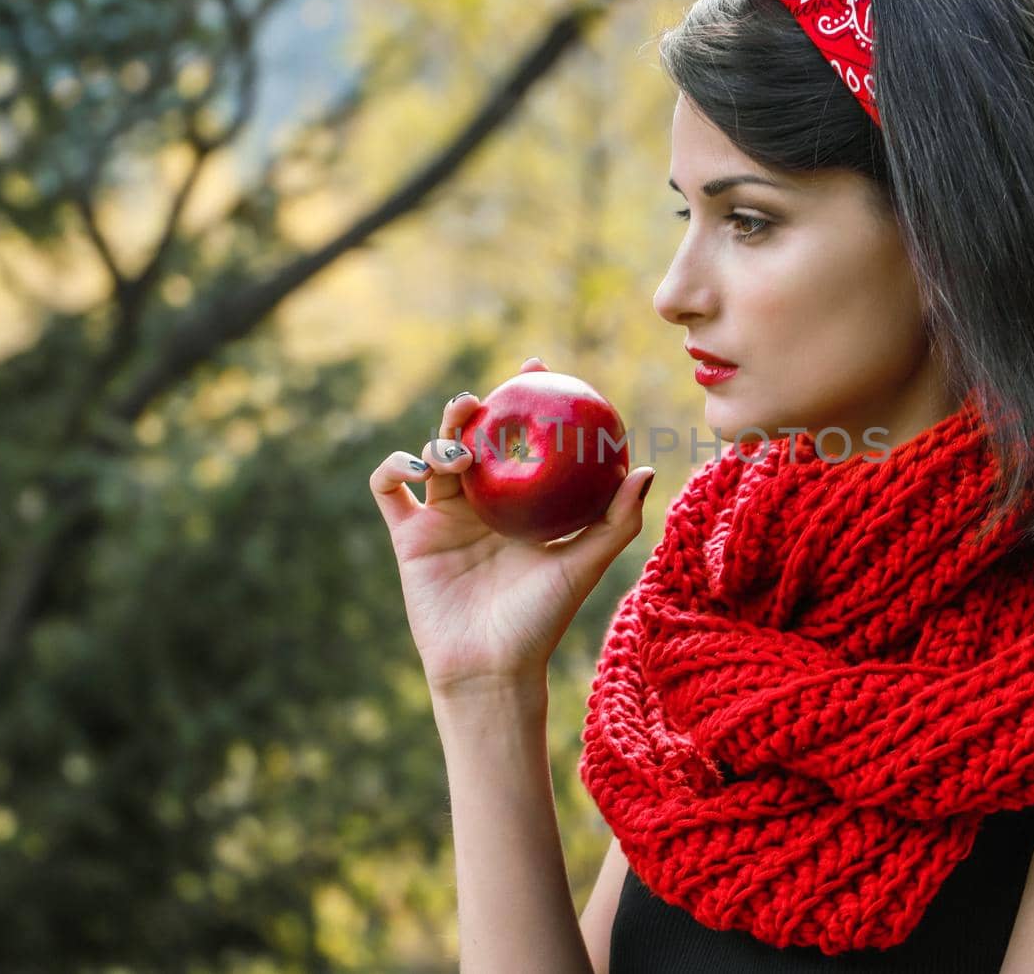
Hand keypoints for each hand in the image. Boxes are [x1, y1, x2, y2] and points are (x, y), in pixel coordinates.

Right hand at [370, 357, 655, 697]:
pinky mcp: (408, 536)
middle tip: (486, 396)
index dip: (526, 397)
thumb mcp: (583, 565)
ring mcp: (441, 517)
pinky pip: (388, 490)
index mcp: (519, 503)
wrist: (492, 667)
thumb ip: (615, 522)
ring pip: (429, 454)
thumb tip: (645, 470)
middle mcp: (480, 503)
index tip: (538, 367)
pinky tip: (415, 467)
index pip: (522, 438)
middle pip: (470, 437)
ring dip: (438, 438)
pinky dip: (392, 467)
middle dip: (473, 406)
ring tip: (456, 450)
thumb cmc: (542, 621)